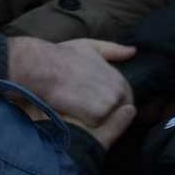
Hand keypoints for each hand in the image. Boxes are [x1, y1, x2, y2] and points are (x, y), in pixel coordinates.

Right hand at [8, 36, 137, 146]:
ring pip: (107, 122)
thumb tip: (132, 51)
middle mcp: (119, 90)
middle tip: (84, 111)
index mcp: (119, 77)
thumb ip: (113, 50)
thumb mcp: (90, 47)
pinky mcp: (98, 115)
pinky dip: (85, 124)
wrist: (42, 67)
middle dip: (105, 114)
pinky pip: (96, 127)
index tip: (93, 103)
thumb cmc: (61, 56)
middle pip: (118, 113)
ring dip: (94, 120)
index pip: (124, 100)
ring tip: (76, 111)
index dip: (110, 104)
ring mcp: (110, 103)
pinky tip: (71, 114)